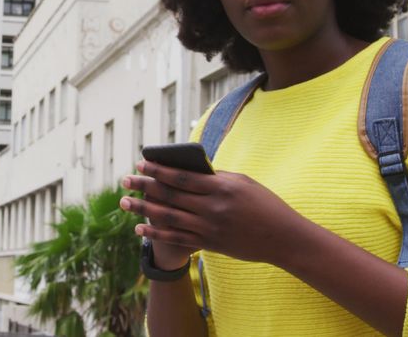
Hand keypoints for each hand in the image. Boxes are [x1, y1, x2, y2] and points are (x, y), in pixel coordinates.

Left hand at [120, 160, 309, 267]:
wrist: (283, 238)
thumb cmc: (264, 204)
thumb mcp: (242, 183)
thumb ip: (215, 177)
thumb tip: (186, 171)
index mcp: (221, 188)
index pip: (182, 177)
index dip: (158, 169)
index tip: (141, 162)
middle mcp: (212, 209)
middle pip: (170, 196)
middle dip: (144, 186)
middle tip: (125, 180)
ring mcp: (209, 229)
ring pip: (168, 217)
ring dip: (143, 209)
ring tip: (124, 202)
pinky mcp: (208, 244)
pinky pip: (176, 238)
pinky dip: (156, 232)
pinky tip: (139, 228)